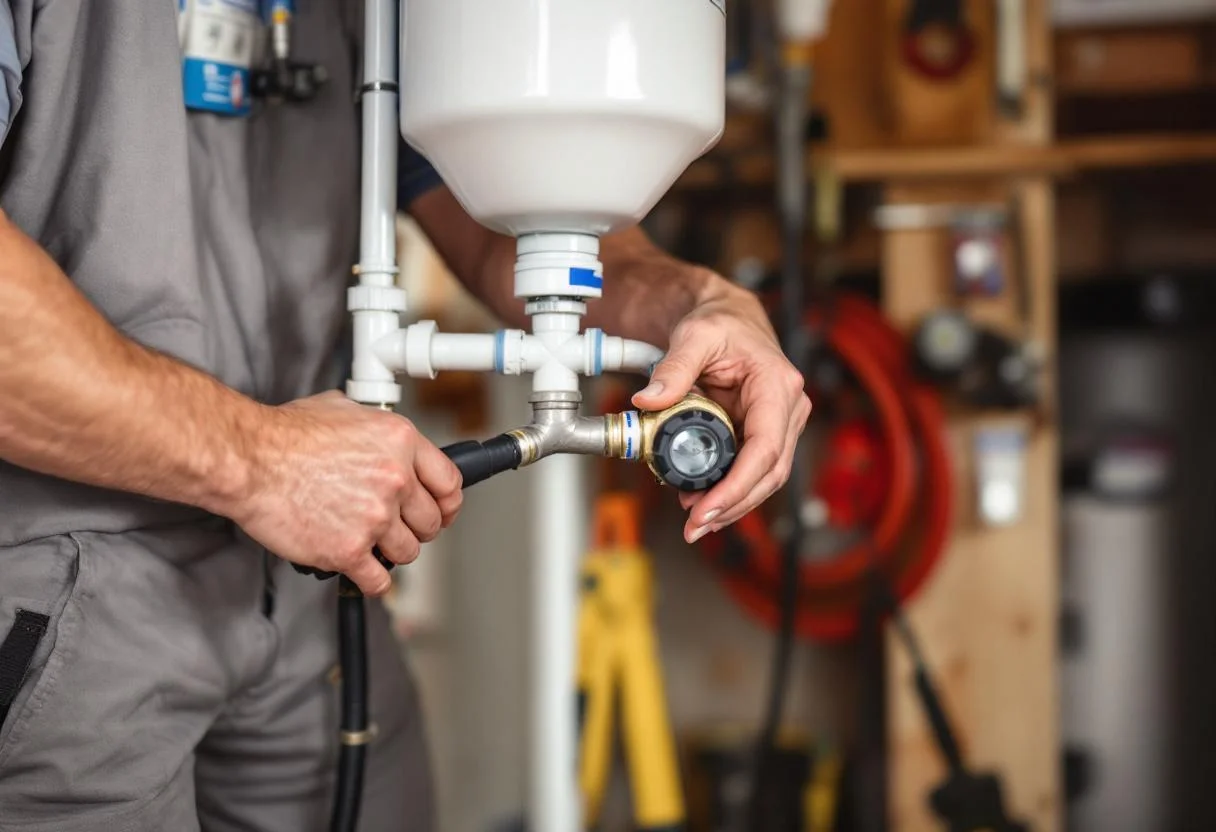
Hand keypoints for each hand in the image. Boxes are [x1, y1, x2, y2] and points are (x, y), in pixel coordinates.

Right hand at [222, 391, 462, 595]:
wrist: (248, 460)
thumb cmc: (284, 434)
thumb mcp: (342, 409)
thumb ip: (374, 427)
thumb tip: (382, 439)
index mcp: (400, 442)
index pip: (450, 483)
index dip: (447, 502)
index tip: (441, 510)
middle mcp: (395, 479)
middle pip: (431, 522)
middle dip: (415, 528)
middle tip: (395, 526)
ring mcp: (374, 517)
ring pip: (408, 552)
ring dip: (391, 551)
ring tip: (369, 541)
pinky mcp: (349, 549)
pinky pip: (379, 579)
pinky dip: (373, 580)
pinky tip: (363, 569)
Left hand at [632, 276, 809, 543]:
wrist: (727, 316)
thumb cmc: (718, 322)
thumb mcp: (693, 337)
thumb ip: (672, 369)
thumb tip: (647, 401)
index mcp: (776, 385)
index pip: (765, 449)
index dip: (738, 486)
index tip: (708, 509)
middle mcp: (788, 407)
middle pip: (769, 472)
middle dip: (733, 505)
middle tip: (696, 525)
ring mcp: (780, 422)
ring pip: (765, 477)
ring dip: (733, 504)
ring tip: (696, 522)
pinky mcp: (765, 431)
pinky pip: (753, 468)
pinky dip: (731, 490)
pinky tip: (704, 504)